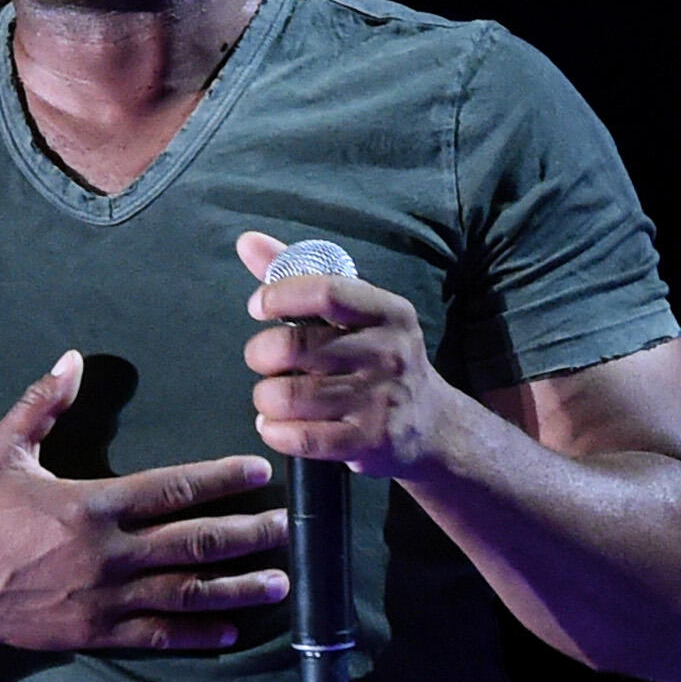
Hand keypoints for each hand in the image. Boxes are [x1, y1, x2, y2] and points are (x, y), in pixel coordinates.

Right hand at [0, 351, 288, 651]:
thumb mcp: (1, 452)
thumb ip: (41, 405)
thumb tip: (72, 358)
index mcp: (92, 505)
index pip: (172, 488)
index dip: (220, 478)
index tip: (259, 471)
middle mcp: (109, 553)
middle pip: (194, 541)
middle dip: (246, 533)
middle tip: (285, 527)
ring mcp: (107, 597)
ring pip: (187, 592)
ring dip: (237, 586)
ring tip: (279, 582)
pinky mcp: (99, 632)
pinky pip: (160, 634)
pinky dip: (199, 633)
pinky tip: (233, 629)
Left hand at [237, 231, 458, 479]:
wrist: (432, 425)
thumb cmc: (379, 360)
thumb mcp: (355, 315)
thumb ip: (299, 276)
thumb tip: (248, 241)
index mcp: (388, 312)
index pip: (326, 291)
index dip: (280, 295)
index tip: (259, 306)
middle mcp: (389, 352)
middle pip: (296, 345)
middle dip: (261, 354)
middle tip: (262, 360)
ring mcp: (381, 399)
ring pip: (290, 395)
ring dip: (265, 397)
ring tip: (270, 397)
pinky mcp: (370, 440)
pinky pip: (301, 438)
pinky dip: (274, 432)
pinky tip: (274, 426)